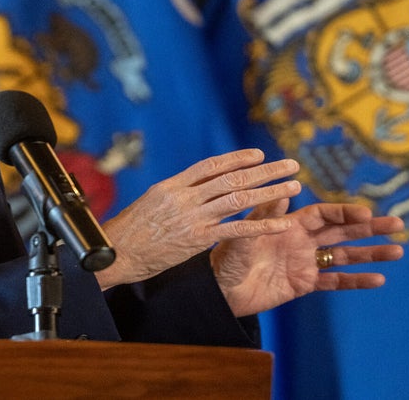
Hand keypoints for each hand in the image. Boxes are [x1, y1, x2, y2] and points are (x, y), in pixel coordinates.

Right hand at [95, 149, 301, 288]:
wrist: (115, 253)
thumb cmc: (128, 232)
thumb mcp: (149, 204)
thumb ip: (174, 196)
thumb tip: (193, 189)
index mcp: (171, 186)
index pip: (210, 166)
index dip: (237, 158)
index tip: (259, 154)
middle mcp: (184, 196)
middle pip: (232, 178)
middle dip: (265, 170)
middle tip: (290, 164)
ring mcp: (191, 217)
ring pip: (239, 199)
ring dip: (271, 191)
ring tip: (294, 186)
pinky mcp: (197, 239)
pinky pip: (237, 230)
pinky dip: (263, 225)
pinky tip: (282, 223)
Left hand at [210, 198, 404, 316]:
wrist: (220, 290)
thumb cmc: (226, 257)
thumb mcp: (244, 233)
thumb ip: (265, 215)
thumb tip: (282, 191)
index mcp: (288, 224)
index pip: (324, 214)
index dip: (345, 213)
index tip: (366, 214)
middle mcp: (301, 241)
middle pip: (342, 231)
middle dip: (369, 228)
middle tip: (398, 224)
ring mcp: (305, 262)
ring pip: (344, 256)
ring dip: (371, 253)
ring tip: (398, 251)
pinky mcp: (304, 284)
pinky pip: (335, 281)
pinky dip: (355, 280)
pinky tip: (378, 279)